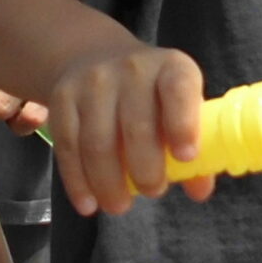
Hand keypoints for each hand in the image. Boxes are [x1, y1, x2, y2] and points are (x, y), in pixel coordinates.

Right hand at [47, 45, 215, 216]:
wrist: (94, 57)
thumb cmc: (150, 93)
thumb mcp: (179, 104)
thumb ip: (194, 145)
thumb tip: (199, 190)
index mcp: (171, 68)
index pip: (178, 90)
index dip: (183, 124)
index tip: (187, 158)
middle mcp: (131, 69)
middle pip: (136, 126)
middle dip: (146, 169)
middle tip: (153, 191)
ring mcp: (92, 82)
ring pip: (97, 142)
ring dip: (108, 182)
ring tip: (119, 205)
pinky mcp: (62, 98)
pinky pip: (68, 146)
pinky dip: (78, 182)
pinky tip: (88, 204)